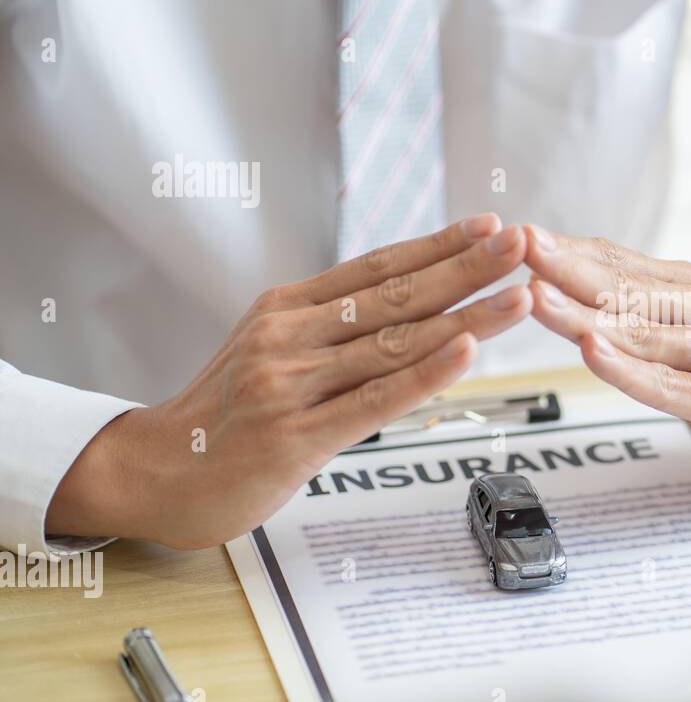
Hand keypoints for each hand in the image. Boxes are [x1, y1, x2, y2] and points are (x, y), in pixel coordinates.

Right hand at [46, 216, 530, 548]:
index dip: (437, 245)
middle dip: (467, 269)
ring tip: (518, 296)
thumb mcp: (270, 350)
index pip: (377, 267)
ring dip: (466, 317)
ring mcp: (290, 384)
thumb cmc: (226, 415)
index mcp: (286, 308)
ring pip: (394, 343)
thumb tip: (407, 304)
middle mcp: (289, 336)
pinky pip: (373, 400)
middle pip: (395, 296)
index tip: (490, 227)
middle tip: (522, 245)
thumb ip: (330, 328)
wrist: (156, 473)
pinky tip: (465, 351)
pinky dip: (424, 374)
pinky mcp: (295, 437)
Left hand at [523, 227, 690, 484]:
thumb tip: (572, 277)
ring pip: (642, 334)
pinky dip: (630, 370)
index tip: (516, 233)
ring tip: (537, 296)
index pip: (621, 265)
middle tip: (515, 247)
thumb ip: (644, 306)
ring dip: (585, 314)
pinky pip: (671, 386)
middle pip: (626, 290)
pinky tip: (596, 353)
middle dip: (566, 268)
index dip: (568, 250)